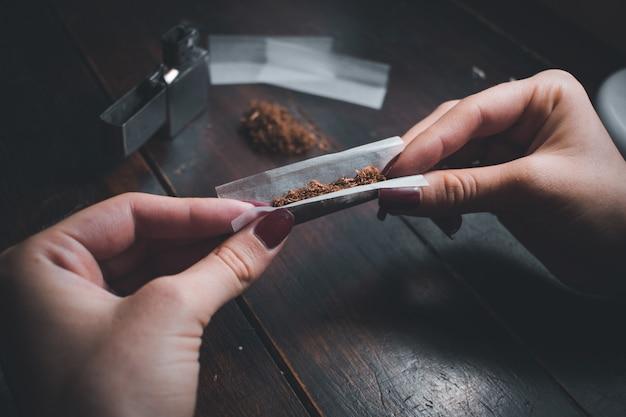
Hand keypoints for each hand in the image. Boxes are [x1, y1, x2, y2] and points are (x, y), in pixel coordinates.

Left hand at [0, 193, 293, 416]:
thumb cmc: (108, 405)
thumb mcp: (170, 317)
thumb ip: (226, 264)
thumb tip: (273, 228)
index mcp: (41, 265)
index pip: (129, 213)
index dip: (196, 210)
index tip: (250, 211)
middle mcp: (53, 286)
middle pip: (142, 239)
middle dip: (204, 233)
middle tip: (258, 226)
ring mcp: (80, 318)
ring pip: (151, 268)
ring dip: (204, 258)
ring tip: (252, 244)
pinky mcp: (108, 345)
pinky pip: (154, 300)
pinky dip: (194, 287)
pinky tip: (228, 273)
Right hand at [379, 70, 625, 293]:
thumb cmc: (603, 212)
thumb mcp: (528, 192)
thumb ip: (459, 191)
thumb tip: (396, 195)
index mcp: (539, 97)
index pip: (469, 113)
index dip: (428, 143)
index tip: (393, 171)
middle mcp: (520, 117)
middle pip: (451, 133)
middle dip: (421, 163)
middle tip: (386, 188)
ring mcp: (507, 150)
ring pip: (448, 161)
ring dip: (427, 186)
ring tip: (407, 209)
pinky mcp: (498, 180)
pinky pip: (456, 184)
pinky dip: (442, 202)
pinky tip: (443, 221)